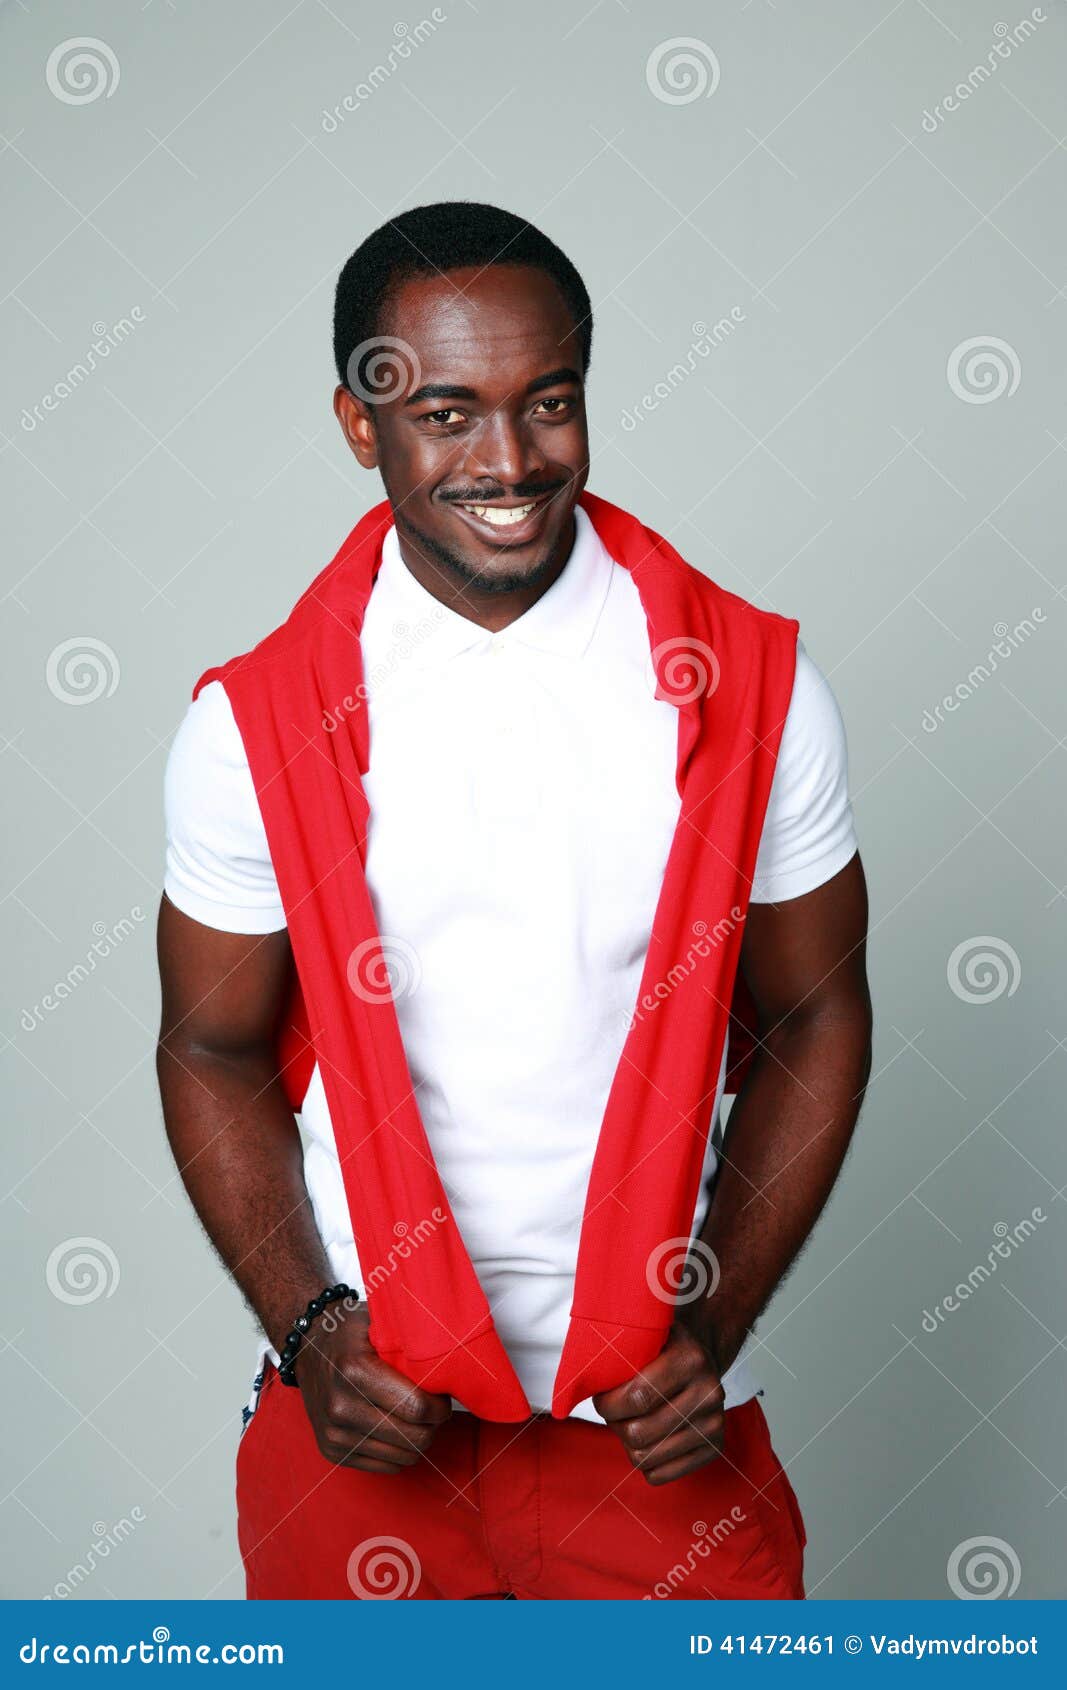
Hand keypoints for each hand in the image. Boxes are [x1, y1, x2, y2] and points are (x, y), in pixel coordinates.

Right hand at [293, 1301, 451, 1473]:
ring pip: (402, 1458)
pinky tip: (397, 1429)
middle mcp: (341, 1406)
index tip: (443, 1398)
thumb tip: (455, 1362)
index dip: (440, 1407)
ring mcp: (334, 1433)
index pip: (415, 1407)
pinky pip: (385, 1466)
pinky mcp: (332, 1452)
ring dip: (417, 1440)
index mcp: (354, 1370)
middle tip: (435, 1410)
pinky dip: (399, 1452)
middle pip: (412, 1438)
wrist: (306, 1347)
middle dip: (433, 1426)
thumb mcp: (378, 1323)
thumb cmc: (351, 1332)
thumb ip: (410, 1342)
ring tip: (415, 1418)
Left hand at [592, 1320, 724, 1485]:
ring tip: (627, 1423)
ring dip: (627, 1443)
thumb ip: (619, 1346)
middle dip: (615, 1424)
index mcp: (690, 1359)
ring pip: (647, 1457)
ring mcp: (714, 1423)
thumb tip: (580, 1375)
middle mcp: (709, 1392)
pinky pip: (661, 1475)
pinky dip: (644, 1463)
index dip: (607, 1404)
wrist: (703, 1360)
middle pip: (639, 1432)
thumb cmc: (663, 1348)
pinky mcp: (715, 1447)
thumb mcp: (647, 1334)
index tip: (599, 1397)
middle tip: (612, 1412)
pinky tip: (645, 1440)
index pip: (637, 1397)